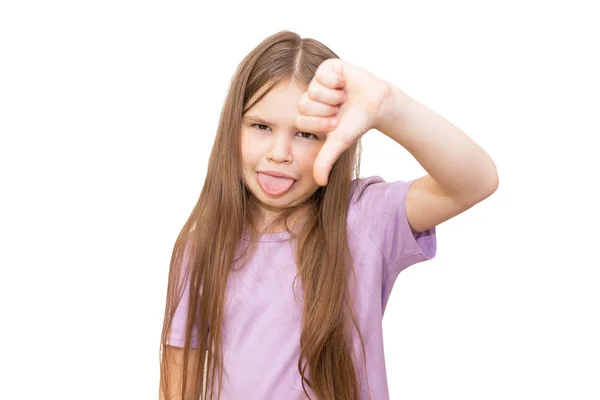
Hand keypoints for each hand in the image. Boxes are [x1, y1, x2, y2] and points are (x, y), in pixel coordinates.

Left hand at [296, 58, 390, 185]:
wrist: (377, 105)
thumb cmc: (356, 124)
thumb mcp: (338, 143)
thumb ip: (325, 161)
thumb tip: (320, 183)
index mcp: (308, 113)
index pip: (300, 119)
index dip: (320, 123)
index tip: (335, 122)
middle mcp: (310, 97)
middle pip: (304, 104)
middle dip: (327, 111)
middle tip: (340, 109)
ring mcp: (318, 81)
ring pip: (314, 90)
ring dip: (334, 97)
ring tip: (344, 97)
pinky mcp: (328, 67)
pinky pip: (323, 74)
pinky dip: (337, 82)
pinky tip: (344, 84)